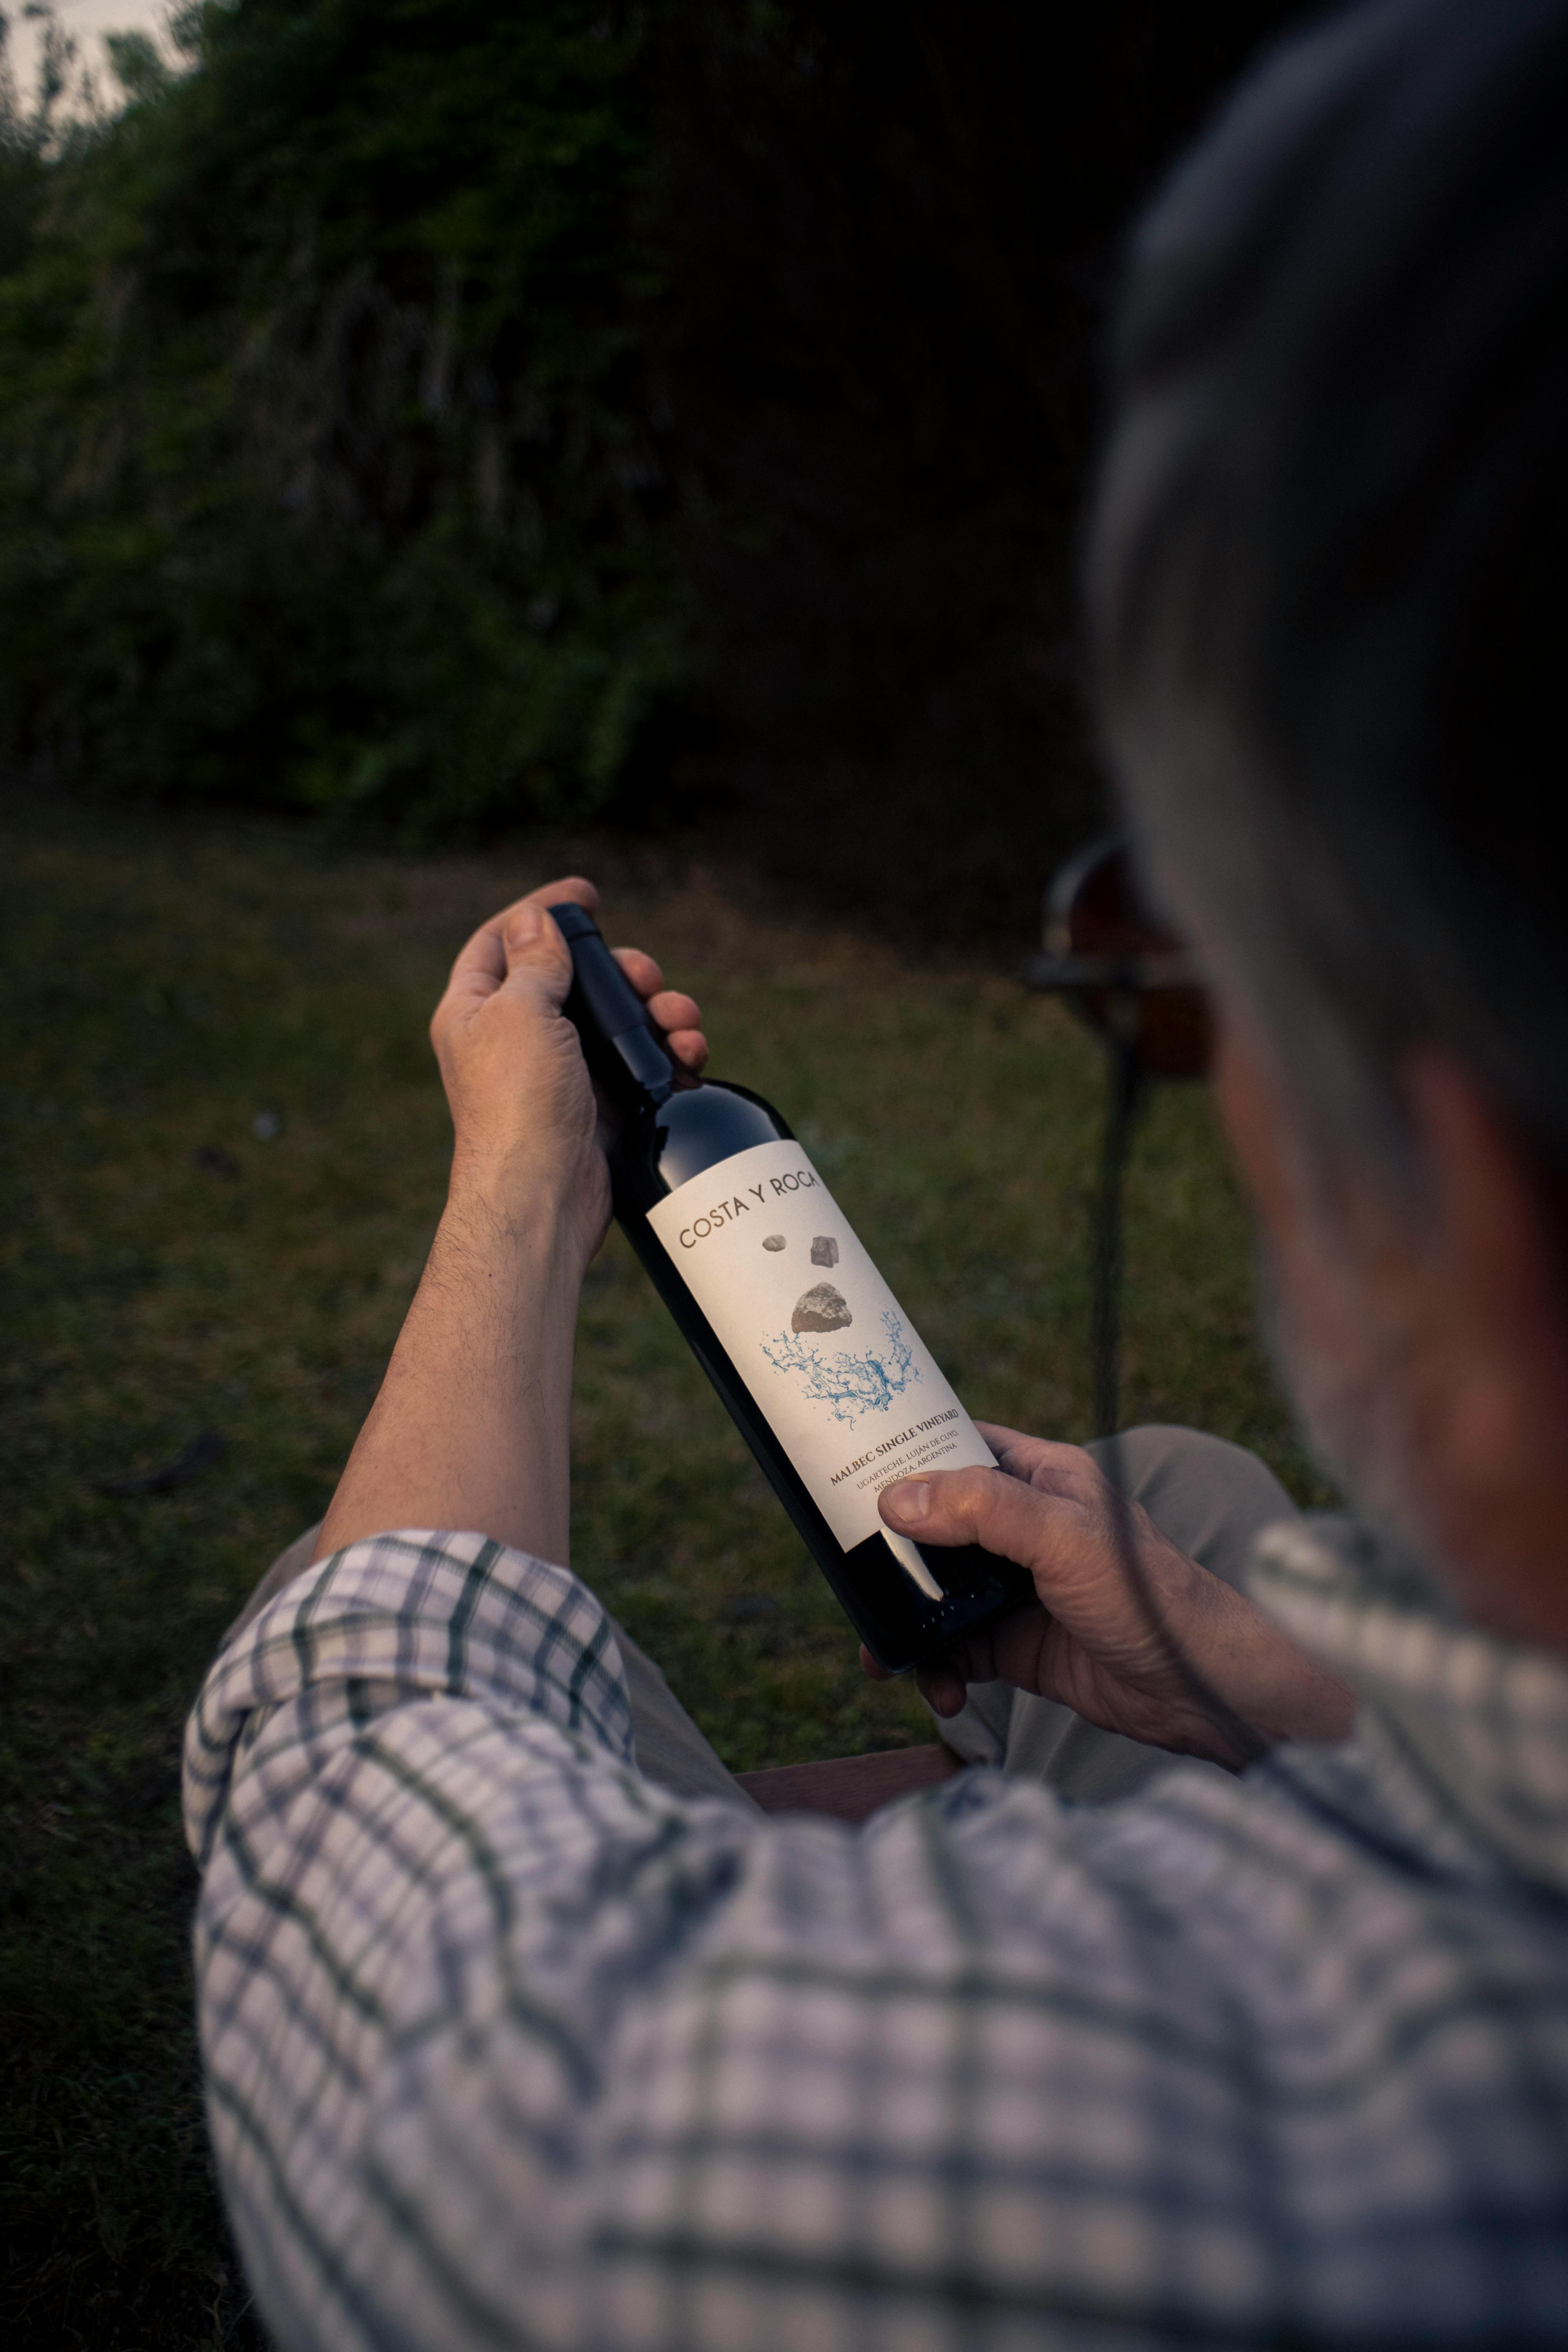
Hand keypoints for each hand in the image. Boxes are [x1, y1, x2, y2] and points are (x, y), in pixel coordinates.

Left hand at [429, 877, 706, 1269]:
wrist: (542, 1194)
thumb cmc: (517, 1104)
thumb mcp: (521, 1013)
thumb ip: (535, 961)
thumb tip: (534, 918)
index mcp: (476, 1010)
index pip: (503, 941)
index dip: (541, 912)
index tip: (586, 894)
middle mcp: (515, 1037)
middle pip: (575, 978)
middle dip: (621, 971)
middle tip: (647, 978)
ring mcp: (560, 1072)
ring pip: (616, 1021)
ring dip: (657, 1012)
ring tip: (680, 1022)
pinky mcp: (599, 1103)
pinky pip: (639, 1063)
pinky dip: (667, 1053)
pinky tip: (688, 1056)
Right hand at [864, 1425, 1352, 1767]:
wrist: (1198, 1688)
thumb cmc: (1149, 1594)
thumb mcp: (1064, 1537)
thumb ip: (983, 1511)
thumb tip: (897, 1498)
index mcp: (1040, 1478)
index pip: (958, 1447)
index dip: (905, 1455)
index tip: (848, 1469)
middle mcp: (1023, 1528)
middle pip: (933, 1527)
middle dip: (889, 1556)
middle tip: (850, 1580)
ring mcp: (1016, 1589)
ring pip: (935, 1593)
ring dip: (904, 1622)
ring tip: (881, 1657)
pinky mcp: (1016, 1645)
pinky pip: (953, 1648)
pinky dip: (934, 1667)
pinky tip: (936, 1688)